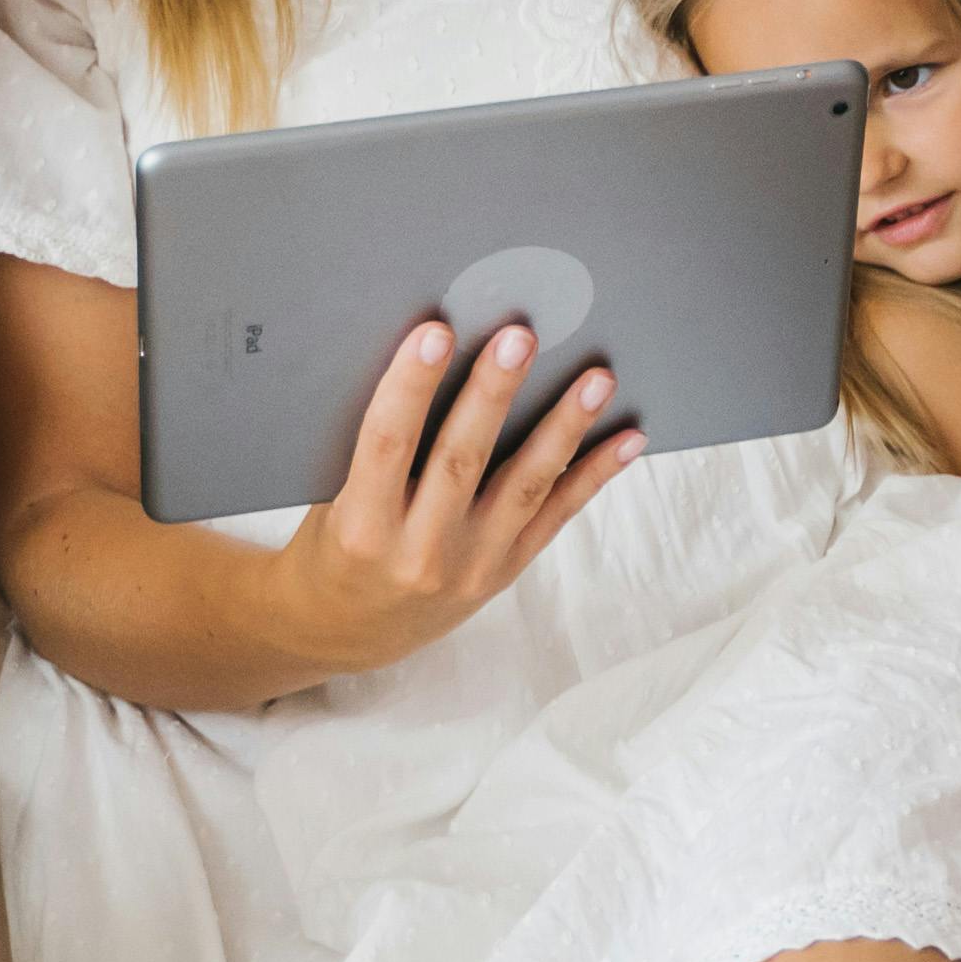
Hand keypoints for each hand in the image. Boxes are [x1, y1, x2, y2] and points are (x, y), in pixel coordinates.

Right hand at [269, 316, 648, 681]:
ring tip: (596, 381)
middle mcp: (419, 551)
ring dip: (564, 427)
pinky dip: (595, 474)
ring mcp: (470, 565)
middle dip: (494, 393)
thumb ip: (377, 449)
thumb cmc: (336, 544)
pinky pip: (556, 515)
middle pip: (462, 459)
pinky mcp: (505, 571)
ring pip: (523, 485)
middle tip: (521, 337)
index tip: (436, 331)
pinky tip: (628, 438)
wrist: (346, 630)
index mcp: (361, 527)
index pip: (387, 443)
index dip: (411, 386)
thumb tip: (432, 356)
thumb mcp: (332, 501)